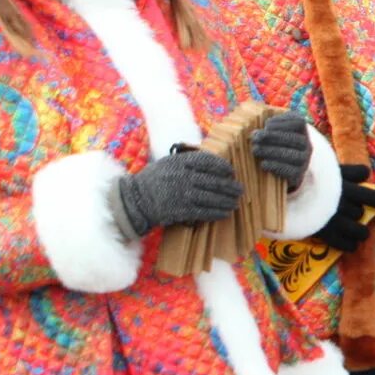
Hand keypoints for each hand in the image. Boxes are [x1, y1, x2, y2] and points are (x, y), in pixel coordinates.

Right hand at [114, 148, 240, 239]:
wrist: (135, 199)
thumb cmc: (154, 179)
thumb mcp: (168, 163)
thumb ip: (188, 161)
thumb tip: (214, 164)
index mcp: (179, 161)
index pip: (208, 161)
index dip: (223, 167)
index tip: (231, 171)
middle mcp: (182, 176)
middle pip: (214, 181)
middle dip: (230, 186)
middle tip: (240, 189)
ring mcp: (182, 194)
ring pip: (212, 197)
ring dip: (227, 201)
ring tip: (235, 202)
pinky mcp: (181, 210)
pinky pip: (204, 212)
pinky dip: (217, 213)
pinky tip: (225, 214)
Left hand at [248, 110, 312, 187]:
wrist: (289, 169)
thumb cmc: (278, 145)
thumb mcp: (276, 133)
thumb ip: (269, 129)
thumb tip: (255, 133)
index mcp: (302, 131)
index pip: (299, 122)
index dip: (283, 122)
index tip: (266, 125)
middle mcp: (307, 145)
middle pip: (295, 139)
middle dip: (273, 136)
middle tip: (256, 138)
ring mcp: (305, 160)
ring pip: (293, 155)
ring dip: (272, 151)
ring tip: (255, 150)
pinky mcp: (299, 174)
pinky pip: (291, 171)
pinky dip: (276, 166)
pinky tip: (263, 164)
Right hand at [313, 163, 374, 253]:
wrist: (281, 191)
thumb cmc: (308, 178)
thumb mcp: (330, 170)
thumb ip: (350, 172)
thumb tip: (367, 173)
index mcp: (346, 188)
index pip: (373, 196)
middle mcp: (342, 205)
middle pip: (362, 213)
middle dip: (361, 213)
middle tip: (357, 213)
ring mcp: (334, 221)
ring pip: (360, 231)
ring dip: (361, 232)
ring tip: (360, 232)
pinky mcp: (325, 234)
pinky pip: (346, 245)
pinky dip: (350, 245)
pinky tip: (350, 243)